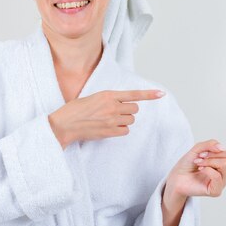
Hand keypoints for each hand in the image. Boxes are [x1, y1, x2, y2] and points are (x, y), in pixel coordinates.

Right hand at [48, 89, 163, 148]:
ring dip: (124, 120)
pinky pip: (125, 131)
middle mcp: (112, 106)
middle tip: (116, 112)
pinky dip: (120, 130)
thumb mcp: (92, 97)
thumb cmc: (75, 110)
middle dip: (128, 110)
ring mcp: (112, 120)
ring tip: (109, 120)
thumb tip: (120, 103)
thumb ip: (108, 99)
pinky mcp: (110, 132)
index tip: (161, 93)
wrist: (64, 125)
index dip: (149, 94)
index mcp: (108, 95)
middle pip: (134, 109)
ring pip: (130, 120)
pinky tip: (109, 128)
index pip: (133, 94)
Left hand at [163, 139, 225, 201]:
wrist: (175, 179)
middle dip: (215, 153)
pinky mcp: (216, 190)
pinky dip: (207, 169)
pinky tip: (200, 172)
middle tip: (201, 157)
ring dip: (208, 160)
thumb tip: (224, 147)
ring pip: (224, 163)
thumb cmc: (186, 165)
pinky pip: (217, 174)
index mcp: (225, 163)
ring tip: (199, 164)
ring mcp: (222, 183)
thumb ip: (211, 144)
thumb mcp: (198, 149)